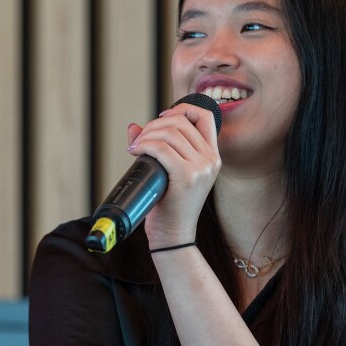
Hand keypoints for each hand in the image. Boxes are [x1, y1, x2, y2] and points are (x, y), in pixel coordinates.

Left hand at [125, 102, 220, 247]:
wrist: (173, 235)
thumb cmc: (168, 206)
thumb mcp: (167, 172)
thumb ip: (155, 147)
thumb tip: (133, 127)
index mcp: (212, 156)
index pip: (205, 116)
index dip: (182, 109)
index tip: (162, 118)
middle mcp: (211, 159)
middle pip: (181, 121)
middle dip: (155, 124)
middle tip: (140, 140)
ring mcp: (201, 168)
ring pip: (170, 132)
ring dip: (146, 135)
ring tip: (135, 147)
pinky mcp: (187, 176)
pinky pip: (162, 148)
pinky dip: (144, 145)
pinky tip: (135, 152)